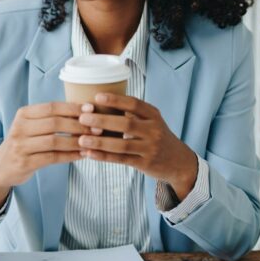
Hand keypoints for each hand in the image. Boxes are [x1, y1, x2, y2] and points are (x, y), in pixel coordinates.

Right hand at [0, 102, 82, 218]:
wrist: (1, 167)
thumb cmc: (24, 143)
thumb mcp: (31, 126)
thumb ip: (51, 118)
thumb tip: (85, 111)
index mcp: (23, 114)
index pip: (52, 107)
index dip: (73, 107)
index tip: (91, 108)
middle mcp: (20, 128)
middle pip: (54, 123)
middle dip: (78, 125)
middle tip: (97, 128)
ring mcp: (21, 146)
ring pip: (54, 141)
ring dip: (76, 141)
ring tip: (92, 142)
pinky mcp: (24, 163)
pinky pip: (52, 158)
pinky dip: (70, 156)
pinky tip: (82, 155)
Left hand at [77, 94, 198, 202]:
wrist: (178, 161)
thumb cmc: (157, 136)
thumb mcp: (151, 121)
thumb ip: (133, 113)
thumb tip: (100, 102)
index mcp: (153, 115)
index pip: (134, 104)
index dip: (116, 100)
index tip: (97, 97)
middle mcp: (154, 130)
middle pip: (126, 124)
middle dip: (103, 121)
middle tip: (83, 118)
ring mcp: (150, 148)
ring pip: (122, 145)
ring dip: (100, 142)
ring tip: (81, 139)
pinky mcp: (145, 164)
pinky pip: (121, 159)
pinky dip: (104, 156)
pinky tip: (90, 154)